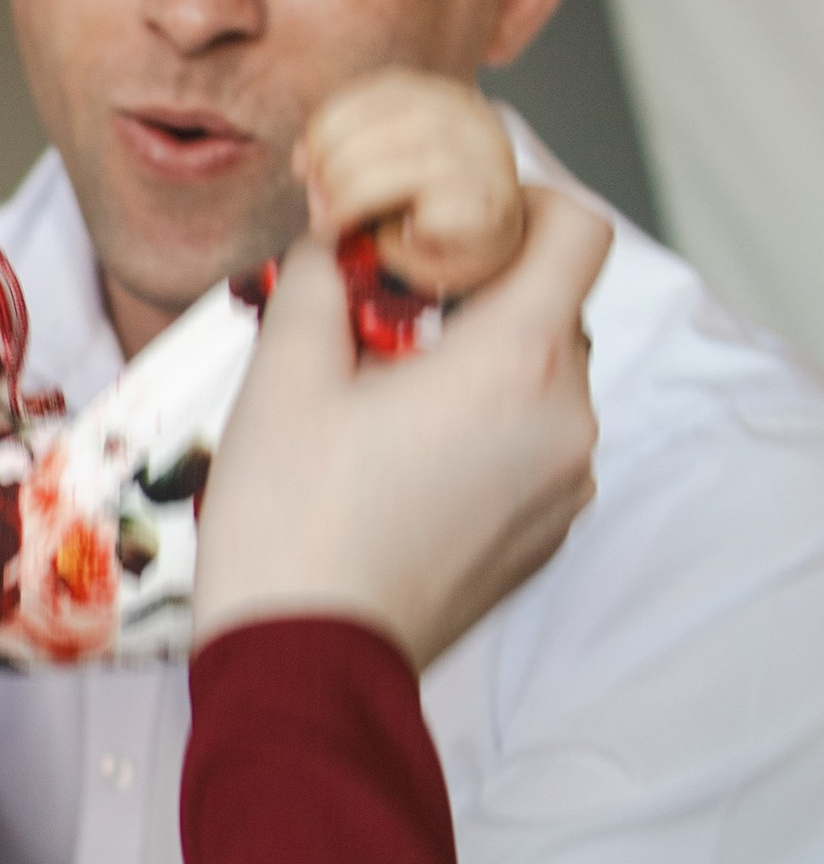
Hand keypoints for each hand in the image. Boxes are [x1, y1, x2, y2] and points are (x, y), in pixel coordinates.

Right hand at [194, 183, 610, 672]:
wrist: (304, 660)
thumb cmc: (291, 522)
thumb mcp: (285, 373)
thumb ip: (325, 278)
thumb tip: (340, 241)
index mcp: (515, 363)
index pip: (577, 232)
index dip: (524, 203)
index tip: (457, 220)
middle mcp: (564, 420)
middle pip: (554, 306)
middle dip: (480, 291)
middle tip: (390, 311)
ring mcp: (562, 485)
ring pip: (544, 379)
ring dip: (482, 364)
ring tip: (387, 394)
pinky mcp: (543, 534)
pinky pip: (533, 445)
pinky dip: (486, 428)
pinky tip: (404, 457)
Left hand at [298, 66, 523, 299]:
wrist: (492, 248)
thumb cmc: (433, 207)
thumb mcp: (389, 164)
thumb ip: (350, 149)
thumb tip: (306, 161)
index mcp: (443, 97)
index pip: (375, 93)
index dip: (327, 126)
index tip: (304, 167)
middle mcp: (469, 119)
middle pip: (378, 127)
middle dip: (332, 169)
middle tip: (320, 209)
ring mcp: (482, 160)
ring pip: (392, 166)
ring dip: (349, 200)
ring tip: (339, 225)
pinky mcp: (485, 205)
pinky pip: (422, 212)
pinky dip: (392, 232)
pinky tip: (393, 241)